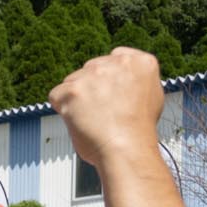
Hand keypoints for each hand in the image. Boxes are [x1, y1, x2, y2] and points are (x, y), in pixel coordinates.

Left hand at [50, 48, 162, 167]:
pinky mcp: (73, 89)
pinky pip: (56, 95)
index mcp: (140, 62)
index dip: (108, 80)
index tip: (110, 96)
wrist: (127, 148)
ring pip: (72, 82)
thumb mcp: (151, 95)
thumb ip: (134, 80)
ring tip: (93, 119)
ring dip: (76, 99)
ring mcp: (94, 73)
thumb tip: (118, 79)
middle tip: (101, 113)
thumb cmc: (137, 131)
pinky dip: (62, 109)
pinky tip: (78, 120)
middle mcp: (118, 62)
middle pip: (90, 70)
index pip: (114, 58)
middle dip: (90, 89)